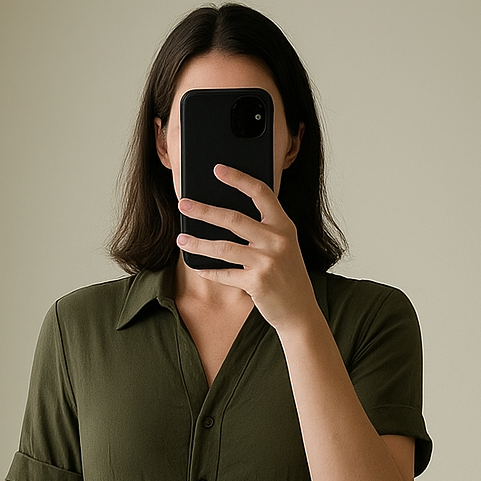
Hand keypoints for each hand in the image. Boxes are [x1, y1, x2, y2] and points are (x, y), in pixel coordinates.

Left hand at [176, 164, 319, 333]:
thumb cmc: (287, 275)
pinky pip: (226, 274)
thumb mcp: (284, 245)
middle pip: (233, 219)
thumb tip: (225, 216)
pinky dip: (210, 271)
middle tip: (183, 204)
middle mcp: (277, 240)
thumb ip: (264, 229)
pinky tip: (198, 267)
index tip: (217, 169)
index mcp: (284, 225)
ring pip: (224, 248)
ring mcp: (267, 262)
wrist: (300, 311)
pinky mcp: (257, 283)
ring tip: (181, 240)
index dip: (238, 178)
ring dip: (198, 243)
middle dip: (204, 210)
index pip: (261, 193)